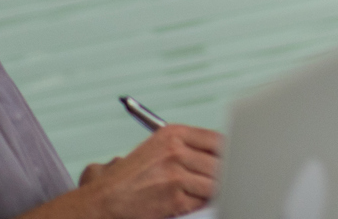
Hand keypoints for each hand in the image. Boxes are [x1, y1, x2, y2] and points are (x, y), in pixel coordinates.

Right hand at [77, 126, 218, 218]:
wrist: (105, 200)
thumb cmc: (133, 177)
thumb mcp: (159, 148)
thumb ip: (191, 147)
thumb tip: (226, 151)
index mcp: (173, 133)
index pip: (217, 139)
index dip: (228, 152)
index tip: (233, 160)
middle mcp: (175, 149)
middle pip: (220, 160)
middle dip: (222, 173)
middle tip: (222, 180)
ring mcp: (175, 173)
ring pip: (215, 182)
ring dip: (213, 190)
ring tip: (201, 192)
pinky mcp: (174, 197)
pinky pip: (203, 200)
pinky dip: (200, 204)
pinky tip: (188, 201)